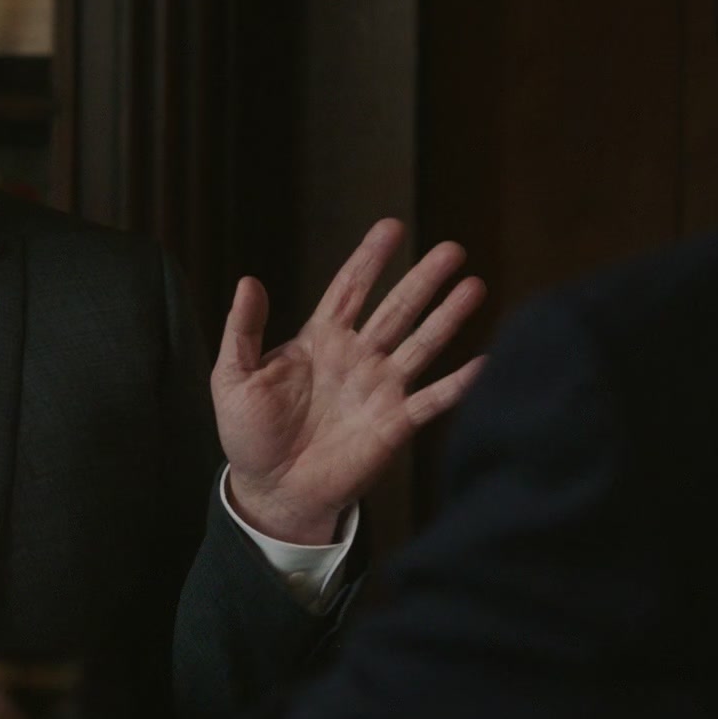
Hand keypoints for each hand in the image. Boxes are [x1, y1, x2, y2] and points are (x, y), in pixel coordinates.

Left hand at [214, 219, 485, 543]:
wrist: (270, 491)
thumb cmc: (249, 435)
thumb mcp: (233, 377)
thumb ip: (243, 330)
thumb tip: (248, 281)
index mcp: (320, 339)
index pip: (350, 288)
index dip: (370, 258)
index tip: (392, 227)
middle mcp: (357, 357)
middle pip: (397, 308)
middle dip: (424, 278)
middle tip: (452, 249)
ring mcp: (379, 389)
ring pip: (421, 344)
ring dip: (447, 317)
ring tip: (474, 286)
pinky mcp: (394, 424)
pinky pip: (432, 400)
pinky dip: (458, 384)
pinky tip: (484, 362)